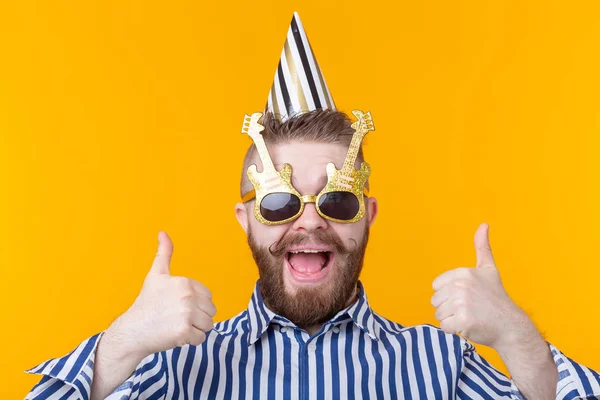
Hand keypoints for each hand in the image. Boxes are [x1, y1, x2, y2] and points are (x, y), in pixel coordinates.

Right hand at [106, 231, 216, 358]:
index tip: (178, 306)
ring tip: (177, 326)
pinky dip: (191, 341)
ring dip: (196, 329)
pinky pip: (200, 338)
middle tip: (177, 318)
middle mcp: (187, 297)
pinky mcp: (184, 332)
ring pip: (208, 325)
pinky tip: (176, 336)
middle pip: (211, 311)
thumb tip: (163, 232)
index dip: (196, 304)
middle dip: (198, 317)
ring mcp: (186, 315)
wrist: (133, 330)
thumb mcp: (156, 275)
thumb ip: (164, 253)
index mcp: (185, 283)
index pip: (208, 297)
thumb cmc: (146, 303)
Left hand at [431, 223, 532, 349]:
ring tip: (470, 317)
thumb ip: (482, 247)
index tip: (467, 296)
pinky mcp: (463, 321)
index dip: (449, 294)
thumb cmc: (496, 298)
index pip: (436, 286)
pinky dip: (455, 330)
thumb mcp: (488, 269)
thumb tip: (484, 224)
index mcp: (464, 273)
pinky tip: (469, 326)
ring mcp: (462, 304)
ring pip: (439, 314)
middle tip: (470, 309)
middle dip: (449, 308)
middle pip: (436, 301)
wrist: (510, 326)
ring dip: (451, 319)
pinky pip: (445, 327)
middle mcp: (462, 286)